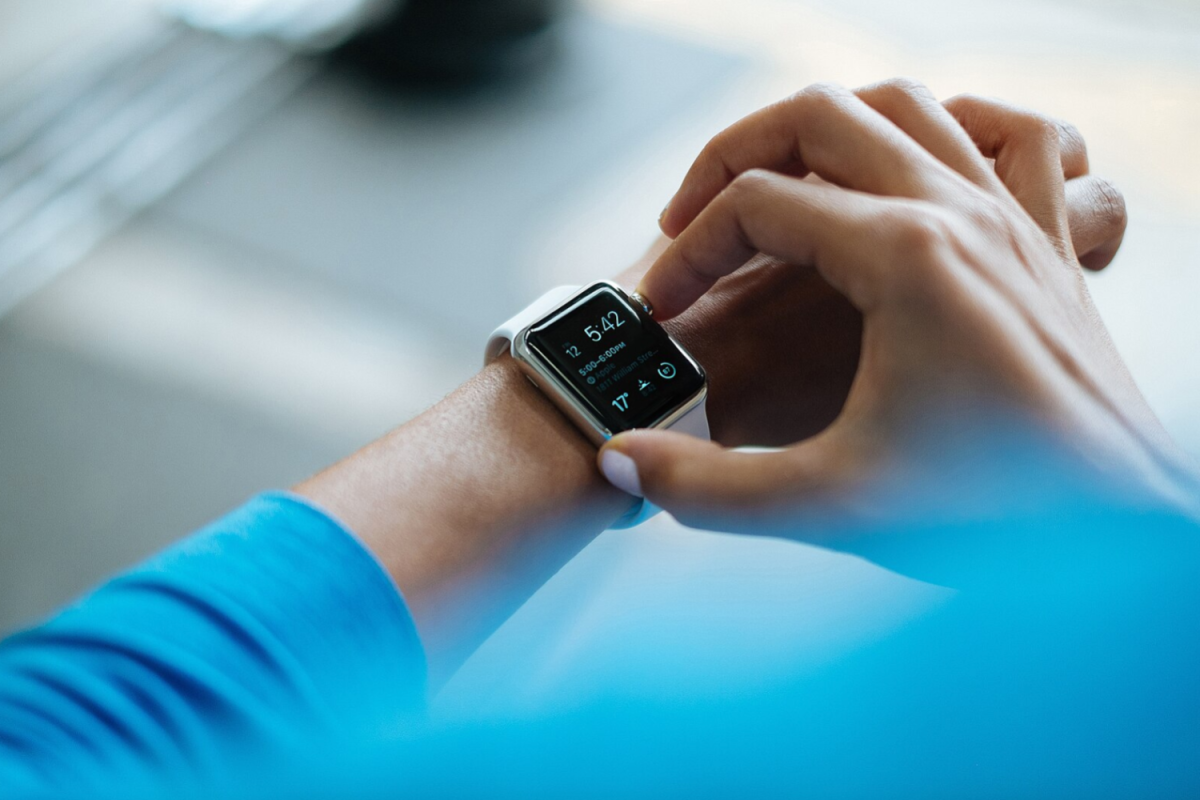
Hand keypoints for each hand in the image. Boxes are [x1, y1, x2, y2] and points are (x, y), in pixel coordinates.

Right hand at [600, 80, 1197, 542]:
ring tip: (778, 184)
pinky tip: (924, 164)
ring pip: (908, 104)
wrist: (1127, 540)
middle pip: (818, 116)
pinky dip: (962, 126)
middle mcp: (961, 213)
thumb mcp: (830, 505)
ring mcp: (1012, 218)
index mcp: (904, 257)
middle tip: (689, 218)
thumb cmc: (999, 516)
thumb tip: (619, 464)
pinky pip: (1016, 137)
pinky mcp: (1043, 245)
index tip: (662, 316)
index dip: (686, 254)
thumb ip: (706, 487)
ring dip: (827, 127)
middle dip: (731, 155)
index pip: (756, 204)